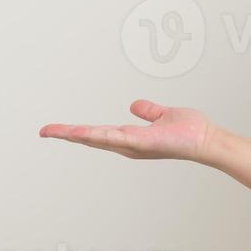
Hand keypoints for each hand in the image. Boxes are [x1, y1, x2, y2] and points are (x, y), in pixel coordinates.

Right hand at [39, 100, 218, 162]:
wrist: (207, 140)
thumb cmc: (190, 131)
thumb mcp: (163, 116)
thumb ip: (148, 111)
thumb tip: (134, 105)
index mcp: (130, 138)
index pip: (97, 133)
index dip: (76, 132)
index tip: (55, 129)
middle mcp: (128, 145)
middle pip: (91, 139)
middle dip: (67, 135)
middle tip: (44, 131)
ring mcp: (134, 145)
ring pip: (99, 139)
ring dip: (77, 135)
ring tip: (55, 132)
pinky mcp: (144, 143)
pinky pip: (117, 138)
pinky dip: (99, 136)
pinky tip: (83, 133)